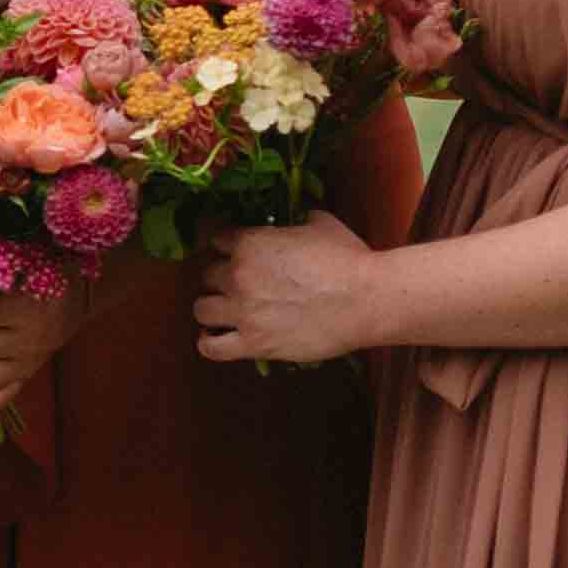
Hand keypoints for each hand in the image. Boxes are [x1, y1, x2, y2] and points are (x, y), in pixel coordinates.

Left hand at [195, 221, 382, 369]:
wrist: (366, 300)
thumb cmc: (347, 258)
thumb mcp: (319, 224)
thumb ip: (295, 221)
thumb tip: (296, 220)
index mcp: (250, 242)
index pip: (216, 239)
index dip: (227, 245)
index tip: (235, 251)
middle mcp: (237, 275)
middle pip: (208, 275)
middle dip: (222, 278)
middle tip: (241, 284)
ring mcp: (242, 312)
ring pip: (201, 309)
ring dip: (212, 308)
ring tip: (227, 311)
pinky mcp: (253, 344)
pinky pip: (211, 347)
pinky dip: (209, 343)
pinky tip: (218, 338)